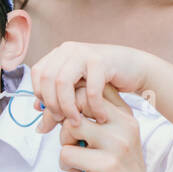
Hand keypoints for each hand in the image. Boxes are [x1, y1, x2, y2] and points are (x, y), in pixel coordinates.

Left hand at [29, 41, 152, 132]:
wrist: (135, 68)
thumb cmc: (104, 81)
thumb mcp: (77, 90)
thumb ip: (57, 103)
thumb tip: (38, 120)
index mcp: (59, 53)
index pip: (37, 73)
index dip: (40, 94)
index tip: (52, 112)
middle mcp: (69, 49)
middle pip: (47, 78)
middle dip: (53, 104)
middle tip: (63, 121)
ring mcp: (84, 53)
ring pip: (63, 82)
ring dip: (68, 107)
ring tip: (78, 122)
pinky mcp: (101, 61)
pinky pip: (90, 89)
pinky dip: (93, 107)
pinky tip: (99, 118)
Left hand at [56, 82, 162, 171]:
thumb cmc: (116, 170)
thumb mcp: (111, 138)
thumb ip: (92, 118)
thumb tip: (54, 104)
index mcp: (125, 115)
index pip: (91, 89)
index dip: (72, 101)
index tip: (69, 120)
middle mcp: (124, 125)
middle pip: (77, 103)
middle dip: (64, 121)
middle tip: (71, 141)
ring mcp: (117, 145)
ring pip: (69, 127)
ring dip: (65, 144)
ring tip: (78, 157)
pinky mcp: (106, 166)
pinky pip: (66, 153)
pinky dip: (66, 164)